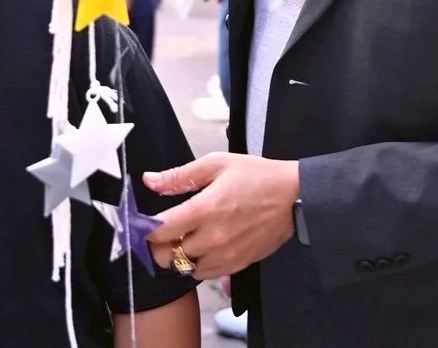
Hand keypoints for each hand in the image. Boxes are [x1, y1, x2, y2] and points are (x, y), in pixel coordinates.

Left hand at [143, 154, 298, 279]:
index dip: (145, 228)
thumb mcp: (217, 164)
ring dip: (179, 254)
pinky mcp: (236, 266)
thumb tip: (149, 180)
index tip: (143, 223)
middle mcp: (212, 237)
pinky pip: (203, 274)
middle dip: (159, 244)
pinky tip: (204, 246)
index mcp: (205, 208)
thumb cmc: (256, 176)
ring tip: (187, 237)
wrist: (294, 197)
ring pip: (183, 267)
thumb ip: (181, 175)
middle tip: (164, 231)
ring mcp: (224, 255)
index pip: (160, 230)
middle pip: (167, 255)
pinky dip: (198, 263)